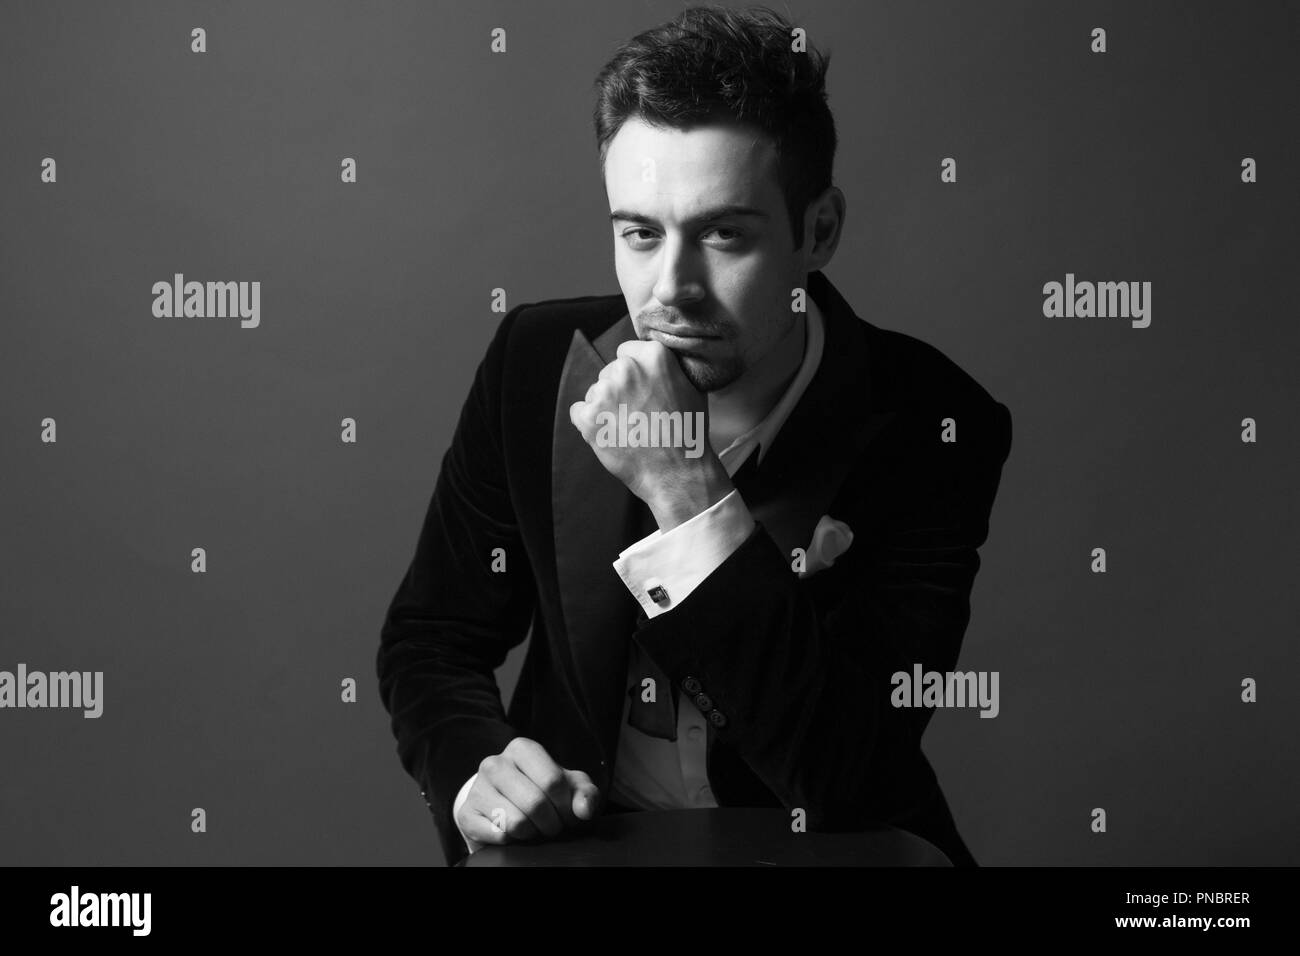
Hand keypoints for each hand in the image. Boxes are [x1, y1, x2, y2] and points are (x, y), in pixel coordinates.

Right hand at [455, 737, 601, 846]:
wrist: (504, 802)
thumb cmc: (543, 790)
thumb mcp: (570, 786)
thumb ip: (585, 794)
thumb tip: (584, 811)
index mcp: (522, 749)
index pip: (553, 782)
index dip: (566, 806)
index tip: (568, 814)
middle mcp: (494, 763)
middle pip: (535, 804)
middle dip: (551, 823)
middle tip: (553, 825)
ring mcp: (477, 788)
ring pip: (516, 822)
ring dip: (532, 833)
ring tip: (534, 827)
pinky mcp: (466, 814)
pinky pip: (498, 836)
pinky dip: (512, 840)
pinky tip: (514, 832)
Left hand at [569, 339, 732, 530]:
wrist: (677, 473)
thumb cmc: (687, 434)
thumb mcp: (691, 388)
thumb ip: (668, 368)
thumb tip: (654, 362)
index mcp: (653, 356)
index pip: (627, 351)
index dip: (635, 373)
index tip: (642, 390)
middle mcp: (626, 369)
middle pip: (610, 372)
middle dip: (619, 390)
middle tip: (637, 414)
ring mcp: (605, 393)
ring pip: (595, 393)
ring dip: (606, 408)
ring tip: (629, 429)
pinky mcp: (588, 417)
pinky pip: (579, 412)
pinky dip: (590, 424)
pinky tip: (612, 436)